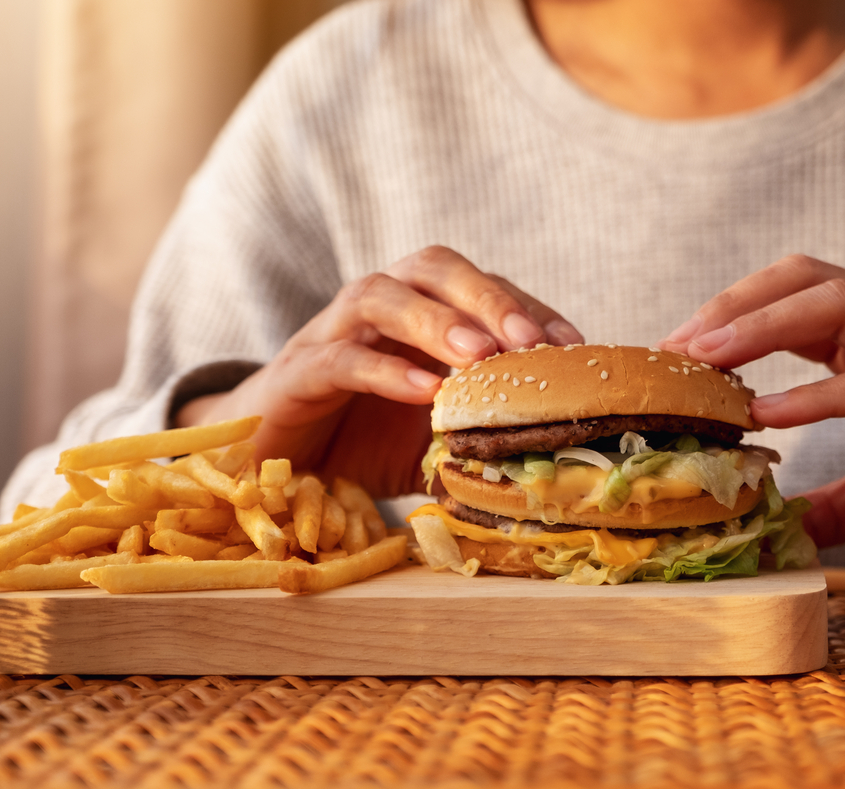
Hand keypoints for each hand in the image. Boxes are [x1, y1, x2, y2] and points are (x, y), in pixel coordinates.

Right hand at [177, 246, 582, 496]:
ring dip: (436, 321)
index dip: (528, 307)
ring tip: (480, 356)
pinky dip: (384, 371)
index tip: (574, 345)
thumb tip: (547, 460)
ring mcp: (332, 335)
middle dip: (486, 296)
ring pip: (381, 296)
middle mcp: (377, 311)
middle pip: (432, 267)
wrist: (268, 463)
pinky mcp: (297, 375)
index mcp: (418, 315)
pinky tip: (422, 393)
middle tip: (529, 338)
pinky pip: (340, 358)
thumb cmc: (360, 441)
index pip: (479, 288)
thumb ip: (480, 436)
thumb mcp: (434, 439)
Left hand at [659, 255, 844, 545]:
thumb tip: (769, 532)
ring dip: (762, 329)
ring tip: (705, 364)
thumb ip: (823, 505)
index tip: (671, 356)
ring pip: (838, 305)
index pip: (788, 296)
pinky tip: (770, 414)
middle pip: (803, 278)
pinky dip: (819, 391)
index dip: (727, 315)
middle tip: (674, 350)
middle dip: (731, 306)